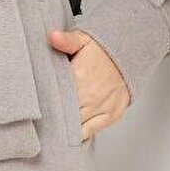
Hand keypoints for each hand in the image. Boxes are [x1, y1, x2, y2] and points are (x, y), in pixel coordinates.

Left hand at [46, 25, 130, 141]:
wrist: (131, 55)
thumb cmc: (104, 50)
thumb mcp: (84, 39)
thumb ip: (66, 40)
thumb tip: (52, 36)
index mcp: (80, 77)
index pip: (56, 97)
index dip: (45, 105)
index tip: (38, 107)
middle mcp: (90, 96)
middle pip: (64, 115)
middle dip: (54, 118)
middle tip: (43, 120)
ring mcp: (101, 108)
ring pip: (76, 127)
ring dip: (65, 128)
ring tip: (54, 129)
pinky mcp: (111, 116)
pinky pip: (90, 132)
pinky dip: (79, 134)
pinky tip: (70, 133)